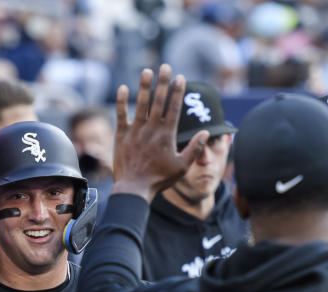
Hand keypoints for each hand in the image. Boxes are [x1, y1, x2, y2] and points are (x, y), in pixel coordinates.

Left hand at [112, 64, 204, 202]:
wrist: (133, 189)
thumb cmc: (159, 179)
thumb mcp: (182, 167)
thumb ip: (195, 149)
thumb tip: (206, 132)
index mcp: (167, 135)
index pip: (174, 108)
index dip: (177, 91)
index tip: (180, 77)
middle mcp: (151, 130)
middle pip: (158, 101)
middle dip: (163, 82)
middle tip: (165, 66)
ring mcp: (135, 132)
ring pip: (140, 105)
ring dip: (144, 86)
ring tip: (147, 71)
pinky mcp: (121, 136)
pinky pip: (121, 115)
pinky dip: (121, 102)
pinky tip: (122, 88)